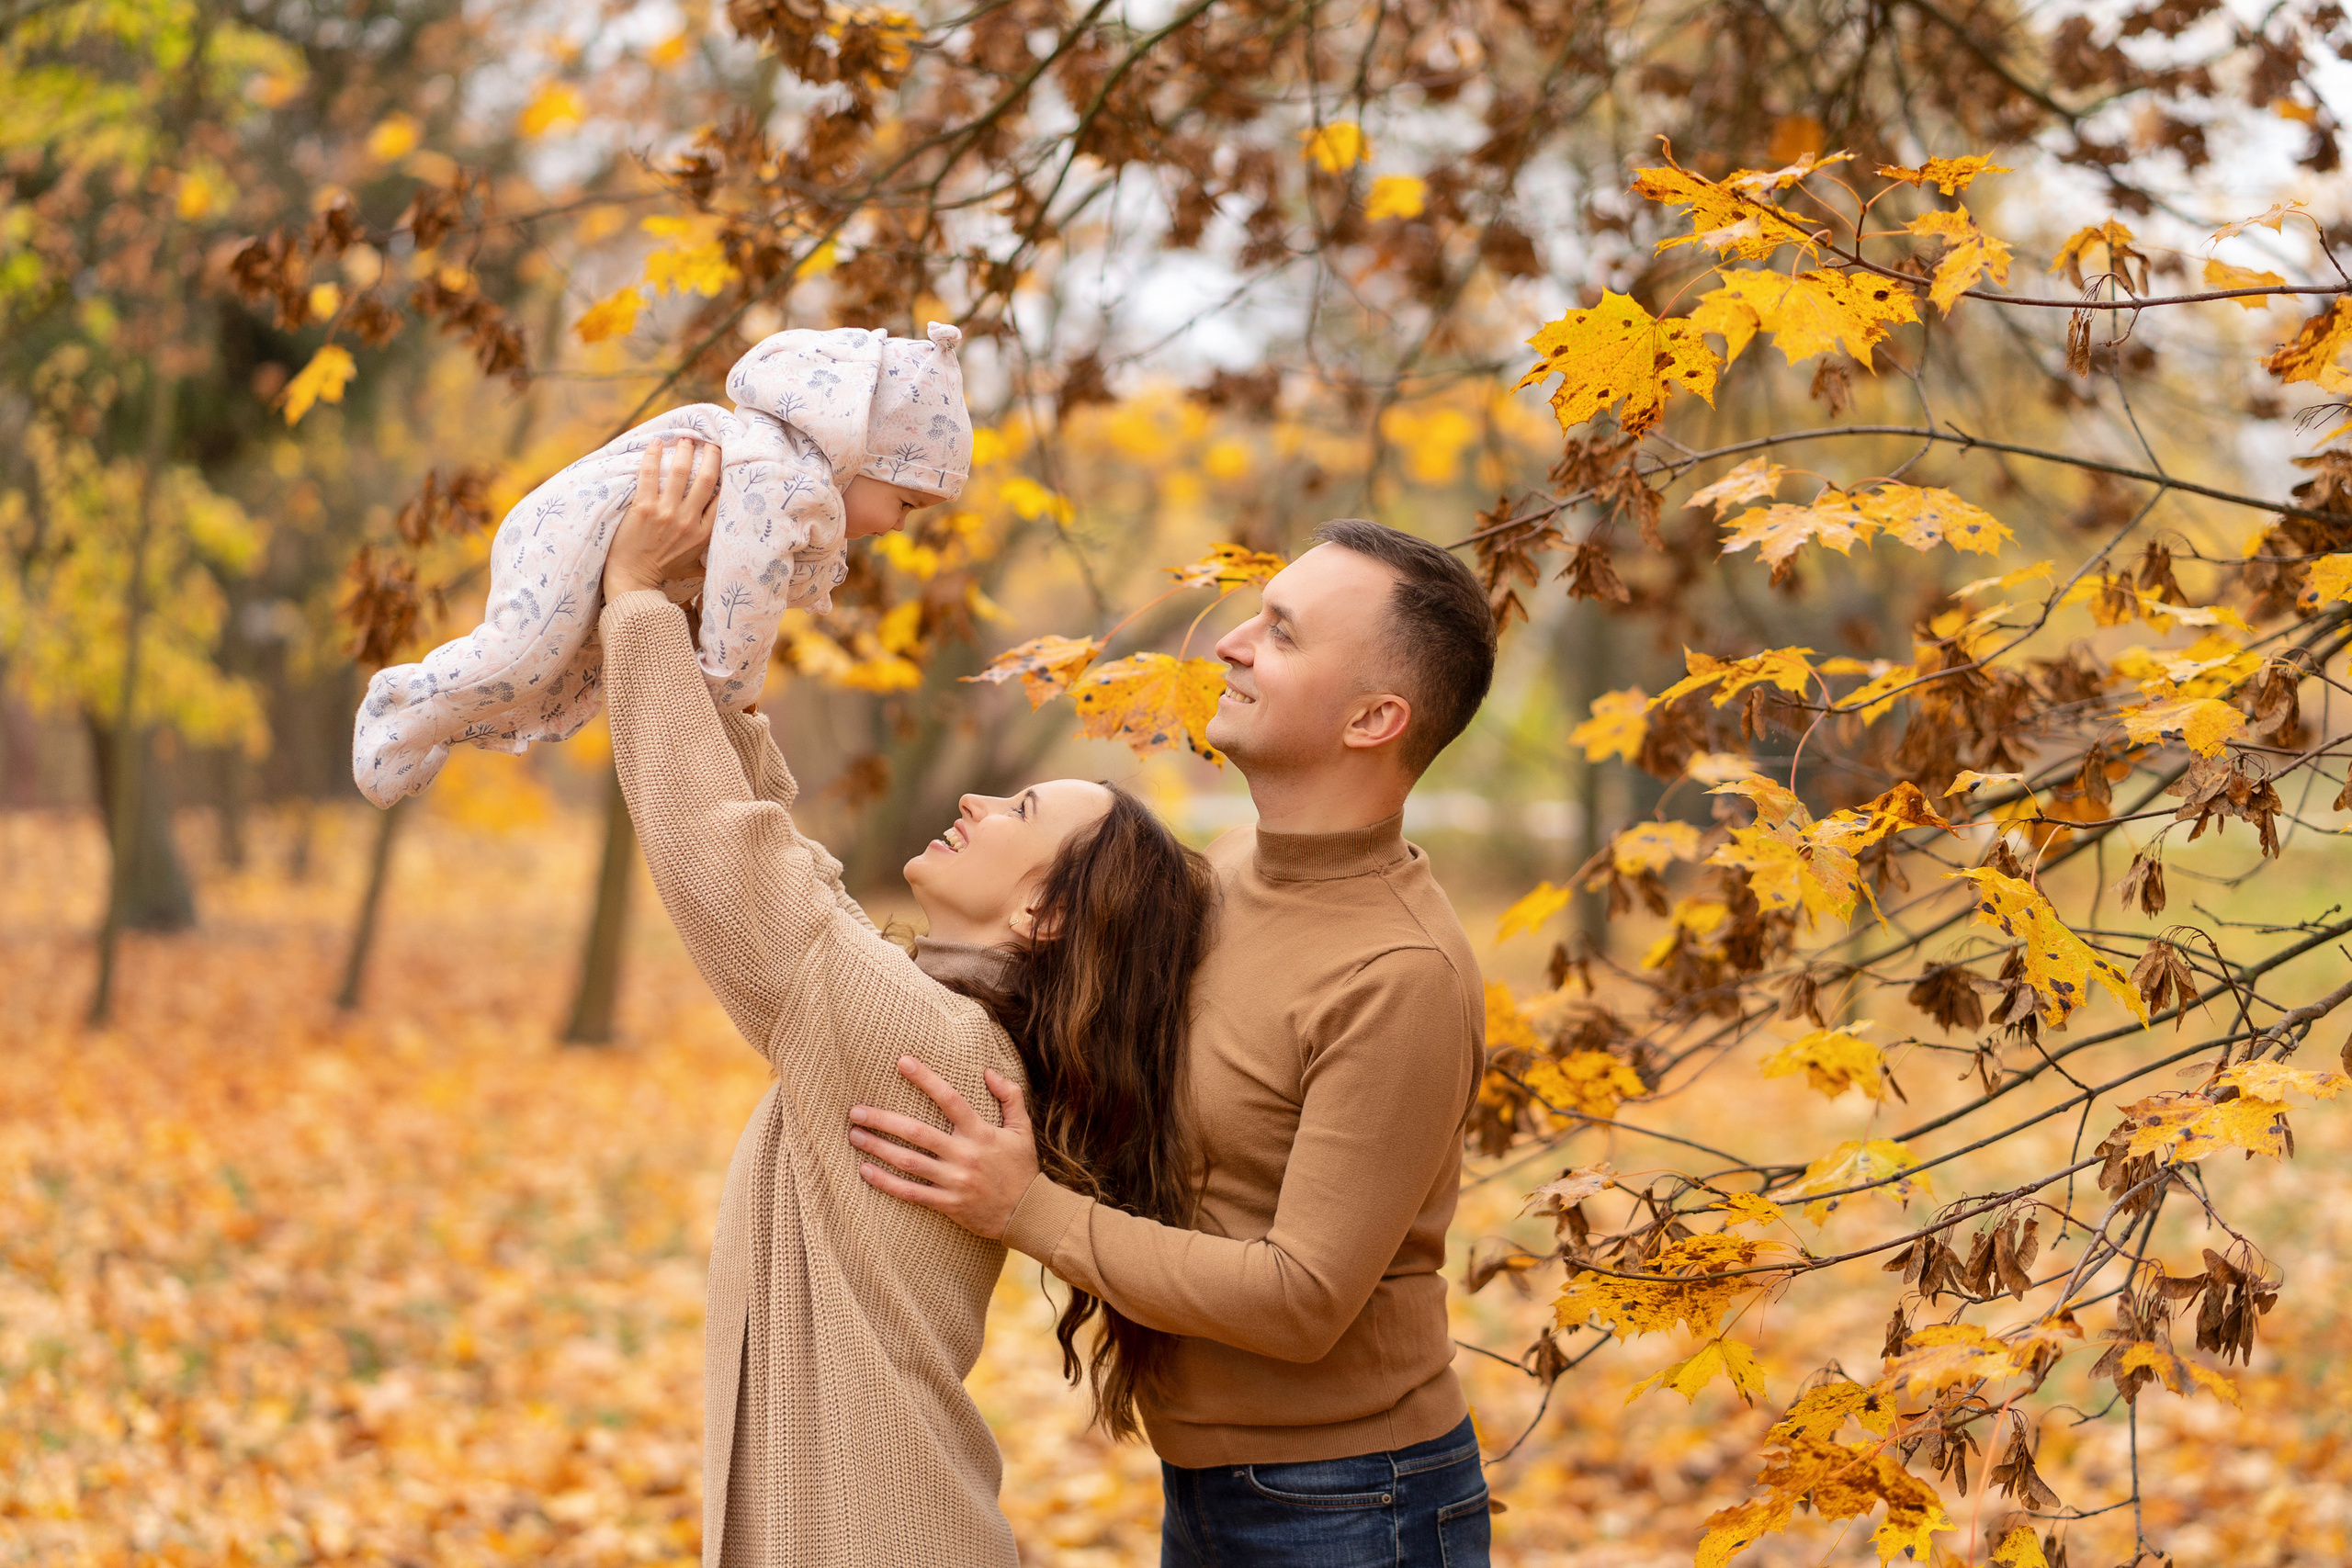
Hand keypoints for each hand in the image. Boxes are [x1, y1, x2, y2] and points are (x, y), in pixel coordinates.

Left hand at [604, 435, 718, 600]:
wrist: (633, 579)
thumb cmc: (663, 571)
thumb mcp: (695, 567)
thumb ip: (710, 556)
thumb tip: (727, 557)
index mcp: (703, 534)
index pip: (721, 497)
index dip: (725, 475)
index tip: (726, 461)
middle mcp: (688, 521)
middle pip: (706, 478)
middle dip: (711, 455)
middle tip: (710, 442)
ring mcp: (665, 513)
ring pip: (680, 471)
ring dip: (684, 450)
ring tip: (686, 438)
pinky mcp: (643, 508)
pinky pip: (649, 474)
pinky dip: (653, 455)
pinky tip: (657, 442)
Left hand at [850, 1058, 1038, 1239]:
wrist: (1029, 1214)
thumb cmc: (1022, 1168)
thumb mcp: (1022, 1129)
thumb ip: (1010, 1096)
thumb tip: (988, 1072)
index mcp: (981, 1133)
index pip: (950, 1099)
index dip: (926, 1079)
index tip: (902, 1062)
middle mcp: (965, 1155)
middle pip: (917, 1133)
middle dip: (883, 1120)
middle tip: (855, 1111)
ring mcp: (954, 1181)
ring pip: (908, 1162)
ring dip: (878, 1148)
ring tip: (854, 1136)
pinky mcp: (948, 1204)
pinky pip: (911, 1193)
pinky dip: (886, 1183)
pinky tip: (865, 1171)